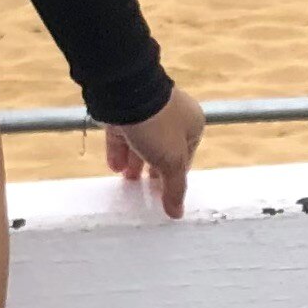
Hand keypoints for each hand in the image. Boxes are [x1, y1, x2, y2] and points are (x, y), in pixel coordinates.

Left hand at [106, 85, 207, 217]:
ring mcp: (146, 113)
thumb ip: (174, 188)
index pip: (185, 158)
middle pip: (162, 150)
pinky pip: (123, 135)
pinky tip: (115, 167)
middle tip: (143, 190)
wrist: (127, 93)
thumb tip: (177, 213)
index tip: (162, 195)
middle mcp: (172, 117)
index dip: (173, 178)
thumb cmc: (159, 126)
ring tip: (127, 181)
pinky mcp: (123, 112)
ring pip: (141, 143)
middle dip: (152, 171)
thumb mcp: (172, 161)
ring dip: (135, 164)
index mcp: (191, 125)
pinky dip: (119, 151)